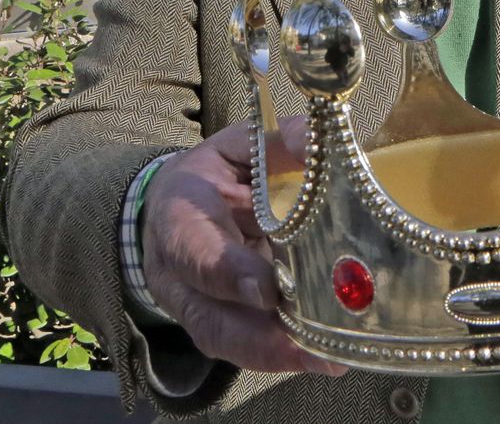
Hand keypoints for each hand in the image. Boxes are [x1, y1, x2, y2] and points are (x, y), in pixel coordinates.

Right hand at [140, 119, 344, 375]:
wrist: (174, 199)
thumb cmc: (218, 171)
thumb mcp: (240, 144)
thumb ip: (278, 141)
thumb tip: (320, 141)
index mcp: (180, 213)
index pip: (194, 248)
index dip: (227, 272)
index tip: (266, 291)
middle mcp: (176, 269)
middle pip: (208, 312)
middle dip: (258, 335)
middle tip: (311, 345)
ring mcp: (191, 301)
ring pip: (224, 338)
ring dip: (273, 353)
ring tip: (324, 359)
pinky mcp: (212, 319)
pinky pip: (238, 346)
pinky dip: (275, 355)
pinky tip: (317, 357)